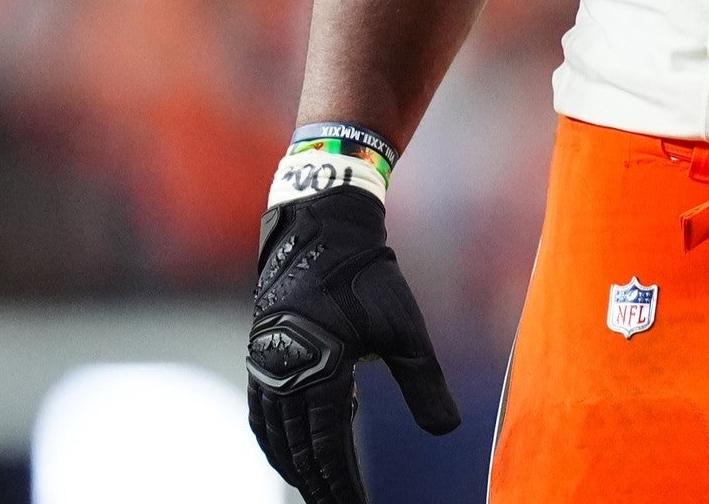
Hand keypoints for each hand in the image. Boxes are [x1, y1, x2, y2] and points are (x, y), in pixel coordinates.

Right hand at [247, 186, 460, 503]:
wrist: (321, 231)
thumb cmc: (368, 279)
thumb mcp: (405, 331)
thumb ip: (425, 384)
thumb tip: (448, 432)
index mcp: (321, 373)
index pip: (328, 450)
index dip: (343, 486)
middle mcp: (284, 375)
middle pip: (297, 451)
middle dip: (318, 485)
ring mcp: (266, 366)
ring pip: (274, 436)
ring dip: (295, 467)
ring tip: (317, 489)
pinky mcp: (261, 356)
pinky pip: (261, 414)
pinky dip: (275, 440)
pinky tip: (290, 451)